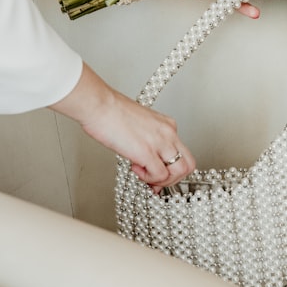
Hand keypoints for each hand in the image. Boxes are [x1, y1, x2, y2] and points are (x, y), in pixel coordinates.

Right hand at [49, 64, 195, 192]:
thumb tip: (145, 160)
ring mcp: (160, 142)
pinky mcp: (147, 152)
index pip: (182, 153)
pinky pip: (160, 175)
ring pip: (179, 171)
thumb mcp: (139, 125)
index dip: (171, 169)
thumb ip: (147, 141)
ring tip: (145, 176)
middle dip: (173, 179)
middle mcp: (168, 133)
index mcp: (167, 126)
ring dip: (163, 181)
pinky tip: (136, 169)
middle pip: (188, 164)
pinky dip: (149, 179)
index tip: (158, 175)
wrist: (98, 105)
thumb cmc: (110, 112)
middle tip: (156, 181)